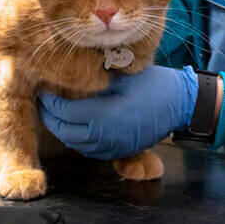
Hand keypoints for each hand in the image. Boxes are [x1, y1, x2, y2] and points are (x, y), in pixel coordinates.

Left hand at [38, 65, 197, 159]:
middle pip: (65, 131)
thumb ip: (95, 78)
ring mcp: (111, 147)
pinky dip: (78, 139)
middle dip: (51, 118)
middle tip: (45, 103)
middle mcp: (103, 136)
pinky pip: (90, 150)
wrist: (179, 103)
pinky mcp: (119, 151)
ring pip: (75, 143)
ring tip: (57, 114)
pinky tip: (77, 126)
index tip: (45, 90)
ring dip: (63, 129)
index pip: (64, 112)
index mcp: (102, 115)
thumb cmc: (152, 85)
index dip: (51, 102)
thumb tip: (69, 72)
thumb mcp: (122, 76)